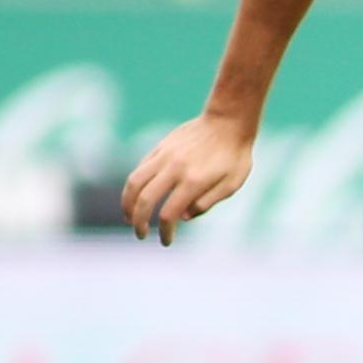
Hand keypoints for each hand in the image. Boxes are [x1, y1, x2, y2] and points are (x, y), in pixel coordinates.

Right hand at [121, 113, 254, 245]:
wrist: (228, 121)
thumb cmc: (235, 155)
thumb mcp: (232, 184)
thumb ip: (207, 202)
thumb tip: (183, 217)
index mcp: (194, 181)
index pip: (170, 214)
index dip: (165, 232)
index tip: (166, 242)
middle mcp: (175, 169)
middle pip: (145, 200)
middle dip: (139, 222)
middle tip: (140, 235)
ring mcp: (164, 156)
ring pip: (134, 182)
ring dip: (127, 203)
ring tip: (128, 218)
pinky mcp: (160, 147)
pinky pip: (140, 169)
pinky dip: (134, 186)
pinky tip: (136, 196)